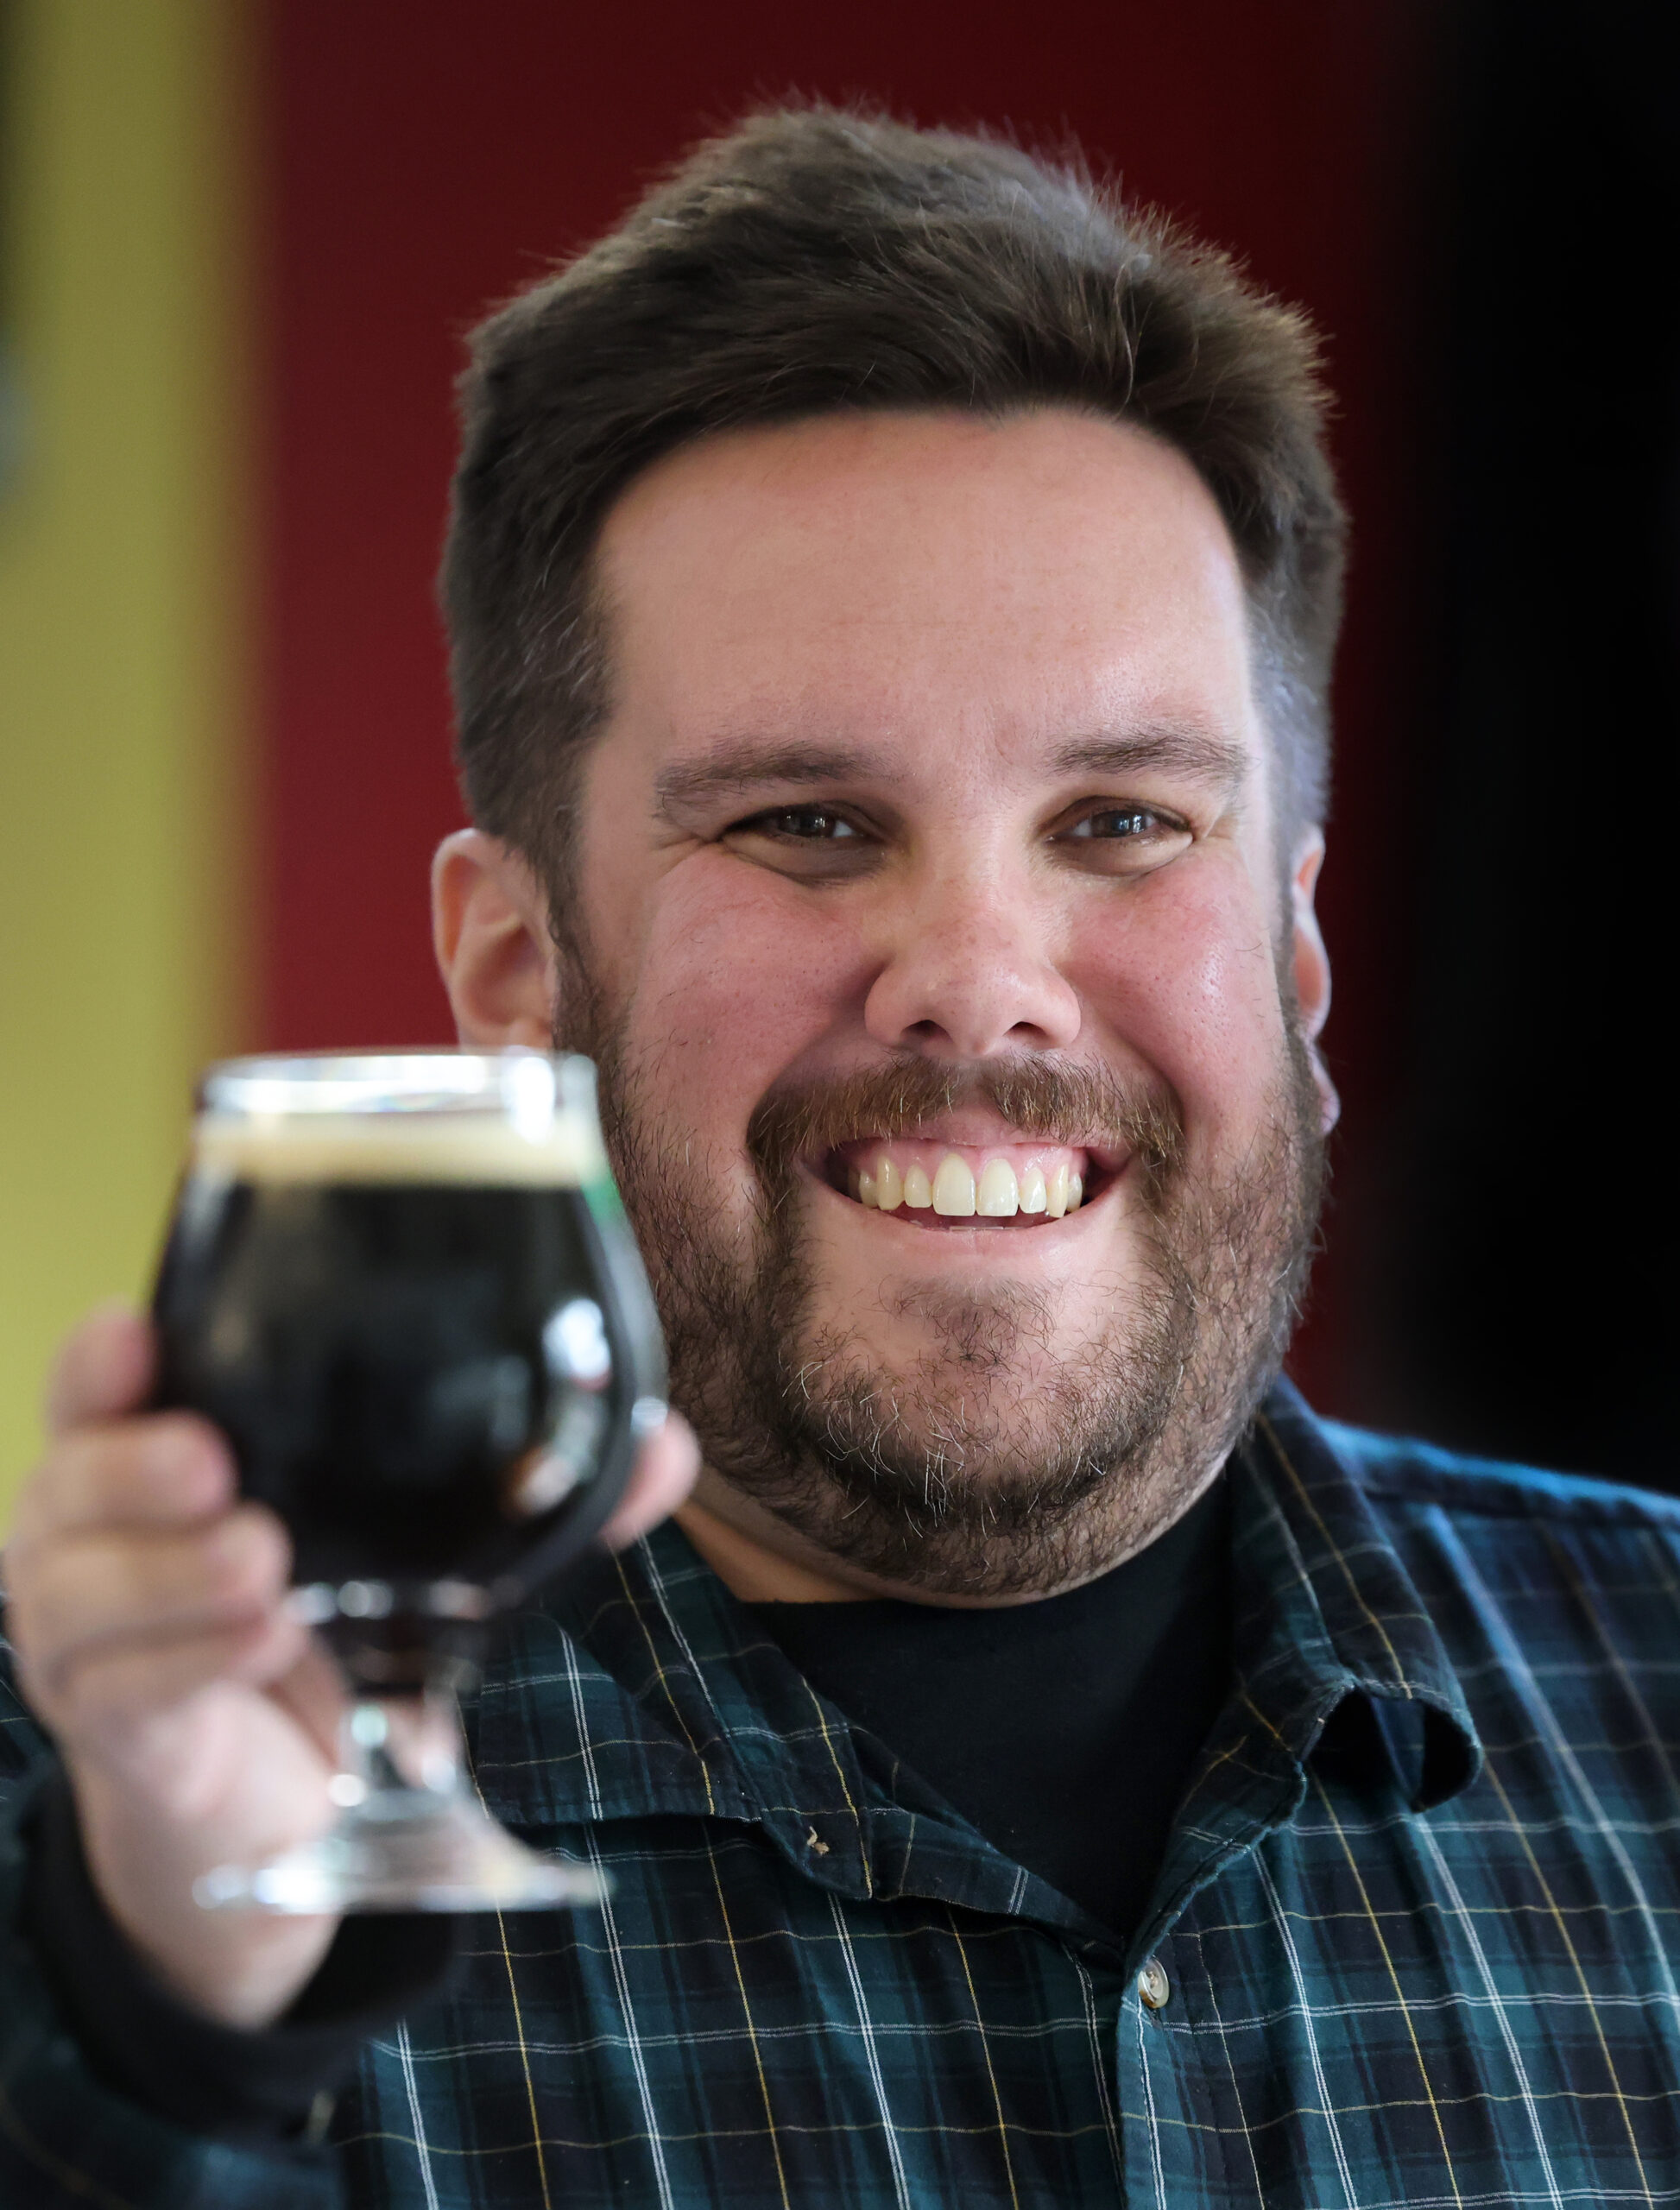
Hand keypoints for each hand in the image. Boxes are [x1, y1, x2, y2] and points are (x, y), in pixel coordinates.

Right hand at [2, 1303, 697, 2029]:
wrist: (287, 1804)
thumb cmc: (340, 1628)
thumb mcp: (425, 1548)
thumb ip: (537, 1495)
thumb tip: (663, 1449)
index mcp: (164, 1453)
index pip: (99, 1383)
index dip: (102, 1358)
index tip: (142, 1333)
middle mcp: (97, 1532)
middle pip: (67, 1475)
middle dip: (130, 1463)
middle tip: (212, 1460)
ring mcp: (86, 1635)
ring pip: (75, 1586)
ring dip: (165, 1572)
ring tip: (261, 1563)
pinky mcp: (114, 1730)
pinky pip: (120, 1686)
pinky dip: (182, 1657)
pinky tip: (253, 1640)